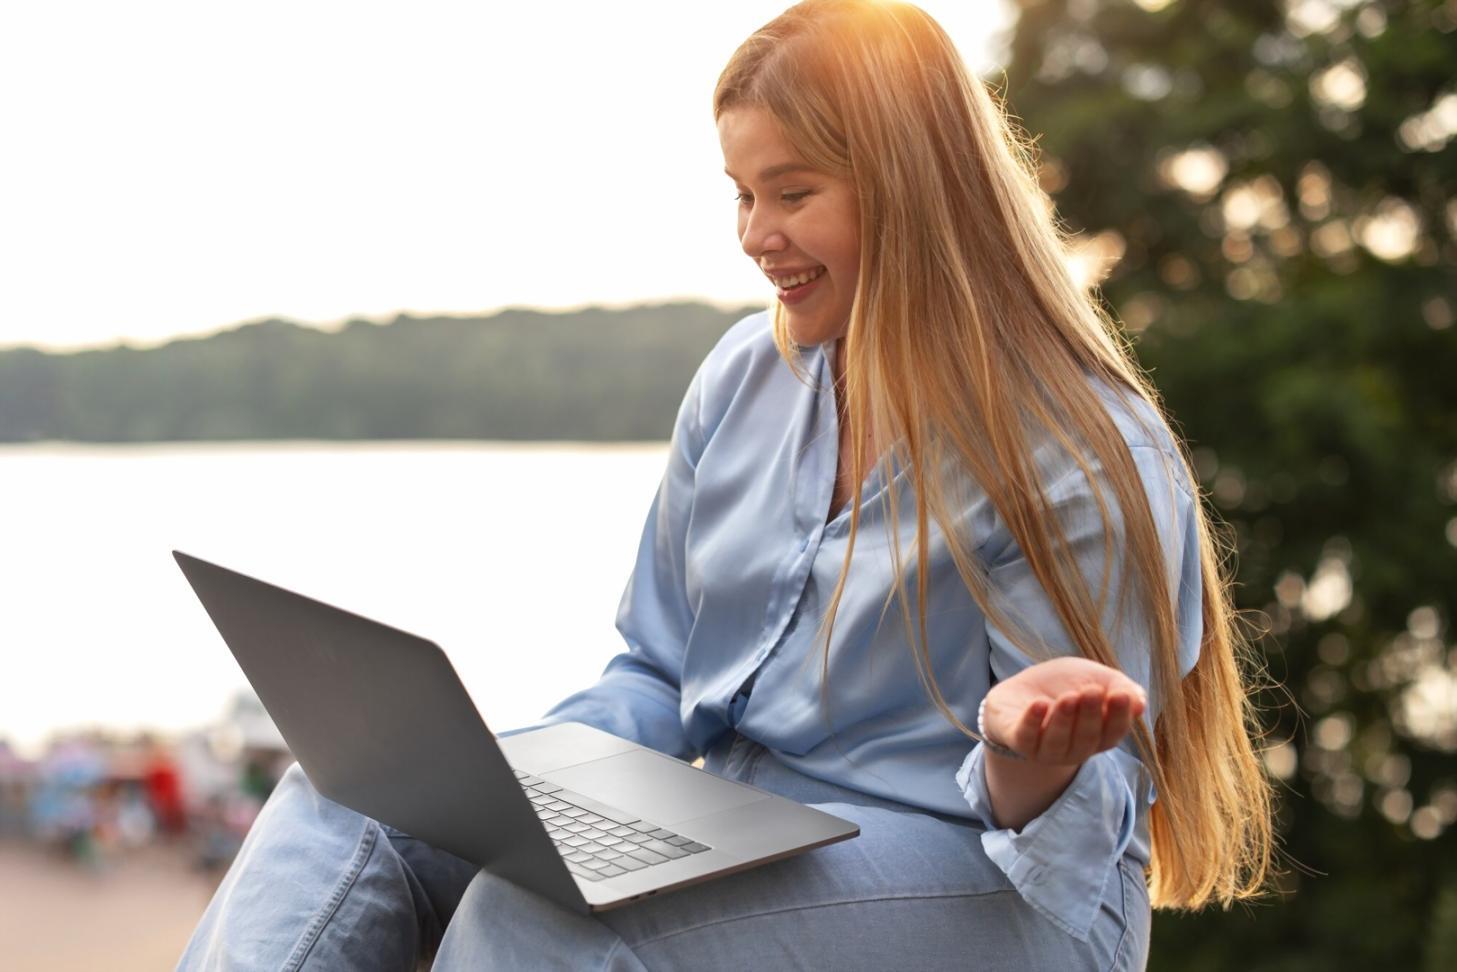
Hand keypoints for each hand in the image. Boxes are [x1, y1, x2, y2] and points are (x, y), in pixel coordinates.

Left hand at [981, 657, 1146, 764]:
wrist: (1022, 688)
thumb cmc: (1066, 684)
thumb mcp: (1096, 677)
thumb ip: (1119, 688)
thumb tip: (1139, 704)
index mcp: (1099, 736)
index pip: (1114, 733)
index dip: (1119, 716)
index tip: (1121, 695)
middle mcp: (1075, 749)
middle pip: (1087, 738)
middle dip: (1091, 714)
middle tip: (1092, 691)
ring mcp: (1046, 750)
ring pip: (1058, 742)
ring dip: (1064, 719)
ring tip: (1068, 697)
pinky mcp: (1019, 742)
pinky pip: (1025, 739)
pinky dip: (1032, 722)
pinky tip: (1039, 704)